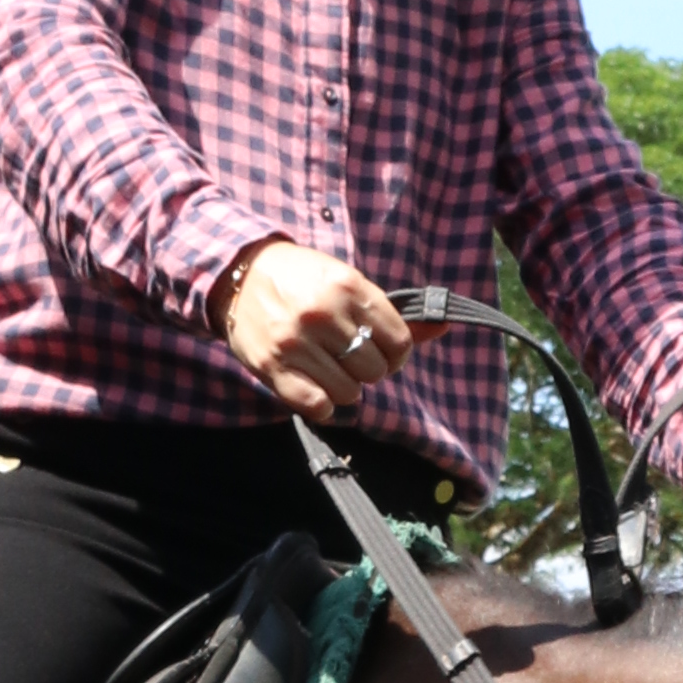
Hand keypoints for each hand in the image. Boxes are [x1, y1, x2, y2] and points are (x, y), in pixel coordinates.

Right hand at [222, 235, 410, 420]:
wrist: (239, 275)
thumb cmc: (303, 280)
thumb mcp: (348, 283)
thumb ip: (391, 312)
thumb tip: (443, 326)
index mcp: (349, 287)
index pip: (399, 342)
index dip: (395, 353)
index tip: (380, 350)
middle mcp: (324, 314)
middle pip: (375, 372)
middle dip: (367, 370)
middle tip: (347, 357)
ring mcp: (296, 343)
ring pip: (350, 393)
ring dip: (343, 388)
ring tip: (327, 368)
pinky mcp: (273, 368)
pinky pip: (318, 407)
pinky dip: (321, 404)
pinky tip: (313, 386)